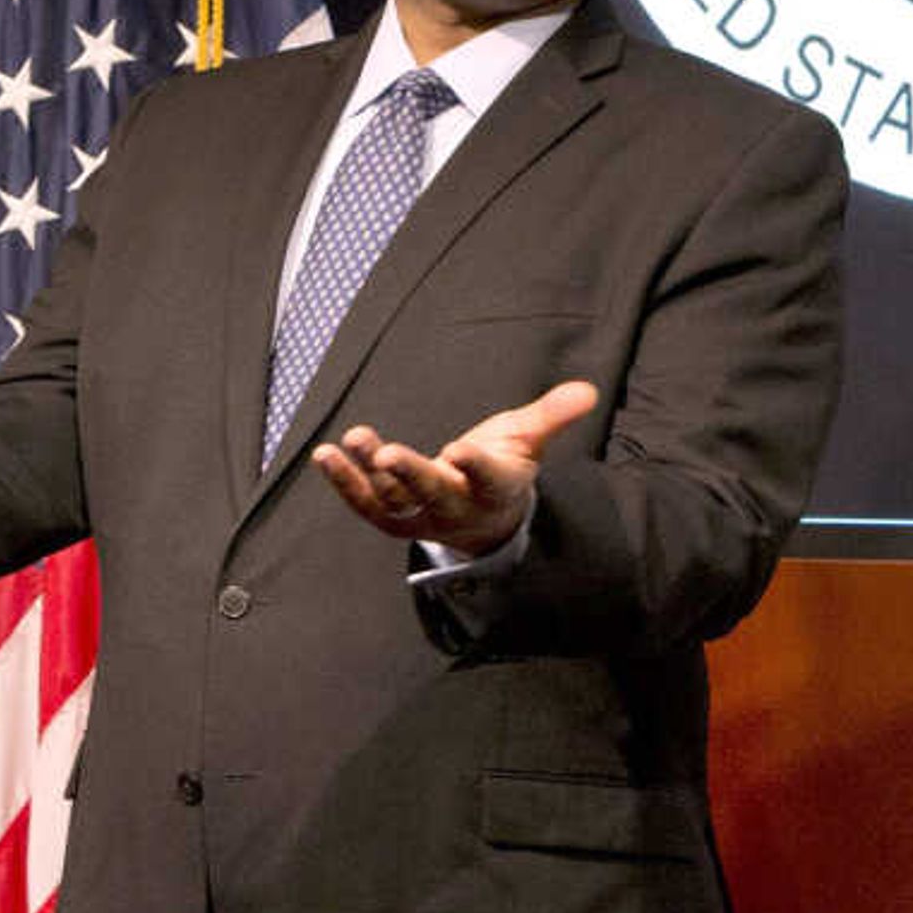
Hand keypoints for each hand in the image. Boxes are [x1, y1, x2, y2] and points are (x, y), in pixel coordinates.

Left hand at [310, 379, 601, 556]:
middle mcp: (457, 507)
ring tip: (352, 439)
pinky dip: (345, 482)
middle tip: (390, 453)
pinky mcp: (394, 518)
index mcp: (496, 488)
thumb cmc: (502, 469)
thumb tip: (586, 390)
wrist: (482, 521)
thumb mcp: (528, 441)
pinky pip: (366, 504)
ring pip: (394, 501)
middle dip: (411, 475)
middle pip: (434, 494)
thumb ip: (552, 416)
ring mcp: (422, 516)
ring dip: (368, 473)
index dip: (476, 466)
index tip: (462, 449)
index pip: (488, 478)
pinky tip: (326, 455)